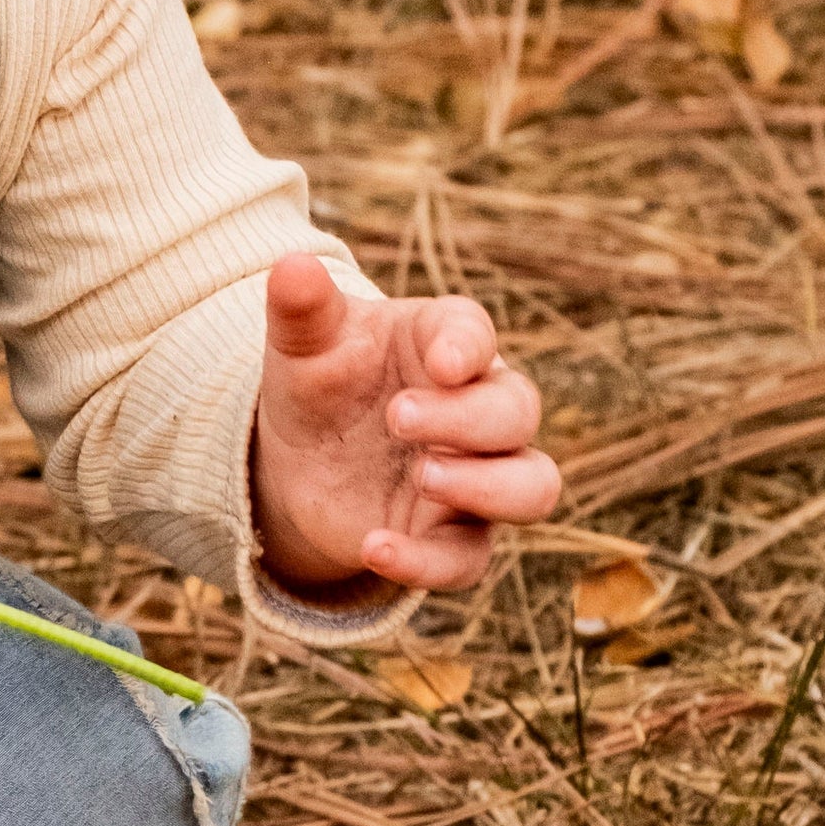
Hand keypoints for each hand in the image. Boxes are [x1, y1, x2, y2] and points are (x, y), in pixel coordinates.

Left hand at [250, 252, 558, 600]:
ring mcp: (476, 476)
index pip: (477, 334)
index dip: (469, 346)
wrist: (302, 460)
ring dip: (490, 487)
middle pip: (518, 410)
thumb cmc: (321, 382)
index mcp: (444, 344)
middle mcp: (478, 409)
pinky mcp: (452, 536)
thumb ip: (303, 309)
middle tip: (398, 418)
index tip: (443, 363)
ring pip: (533, 487)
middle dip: (468, 418)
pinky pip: (469, 560)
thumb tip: (291, 264)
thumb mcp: (304, 346)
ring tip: (423, 477)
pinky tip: (372, 547)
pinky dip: (427, 561)